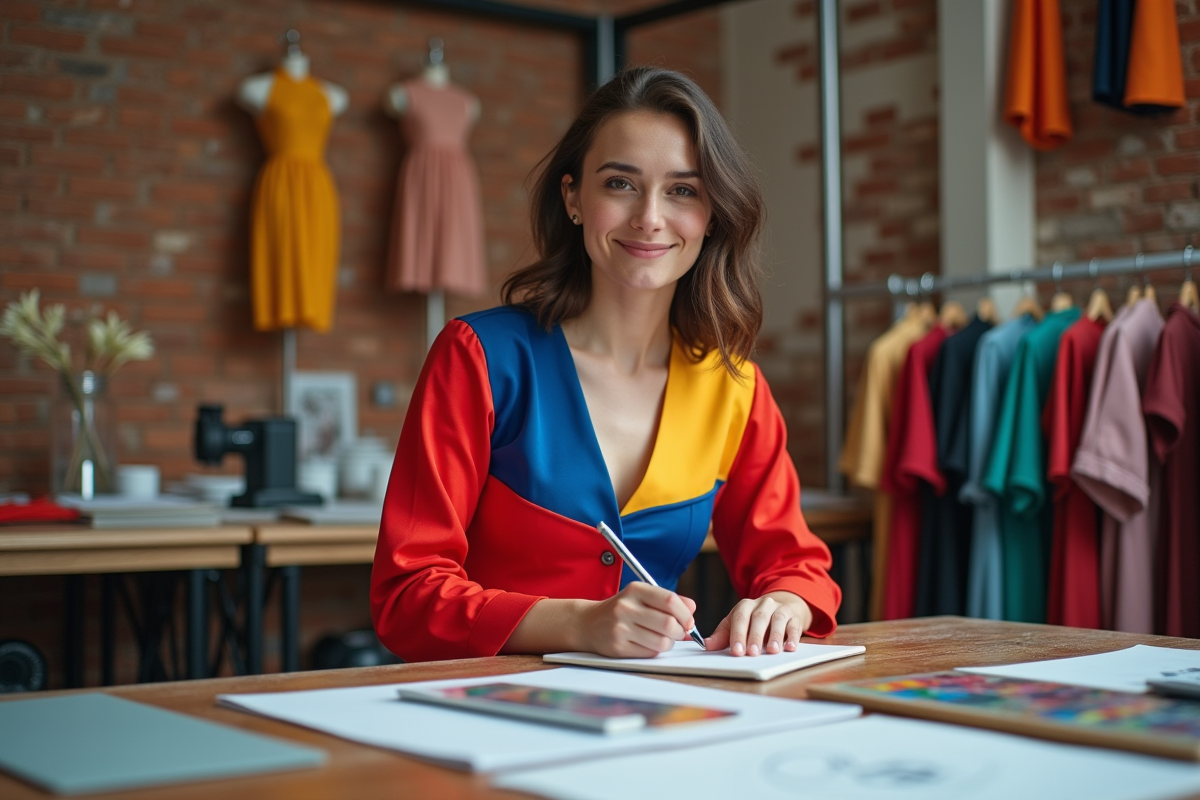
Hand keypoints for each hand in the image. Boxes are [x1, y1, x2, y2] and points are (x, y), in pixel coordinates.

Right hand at [577, 582, 697, 657]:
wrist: (589, 623)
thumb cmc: (622, 610)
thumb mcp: (642, 597)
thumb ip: (668, 600)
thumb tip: (692, 610)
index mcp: (635, 590)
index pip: (670, 600)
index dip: (685, 614)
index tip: (688, 622)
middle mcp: (626, 607)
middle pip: (668, 624)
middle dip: (679, 632)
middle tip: (677, 633)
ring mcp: (620, 628)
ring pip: (662, 642)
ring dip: (668, 643)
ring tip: (661, 638)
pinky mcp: (618, 647)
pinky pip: (649, 653)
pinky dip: (654, 651)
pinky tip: (647, 644)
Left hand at [706, 591, 811, 656]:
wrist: (782, 607)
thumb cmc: (755, 620)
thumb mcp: (737, 624)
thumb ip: (723, 635)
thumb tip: (707, 646)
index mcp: (745, 606)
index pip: (740, 618)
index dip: (738, 634)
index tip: (736, 651)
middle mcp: (763, 604)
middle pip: (758, 618)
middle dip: (755, 636)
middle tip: (752, 653)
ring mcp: (780, 609)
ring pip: (777, 620)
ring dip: (775, 636)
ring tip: (771, 651)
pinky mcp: (794, 617)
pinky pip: (794, 626)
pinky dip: (793, 637)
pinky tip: (790, 647)